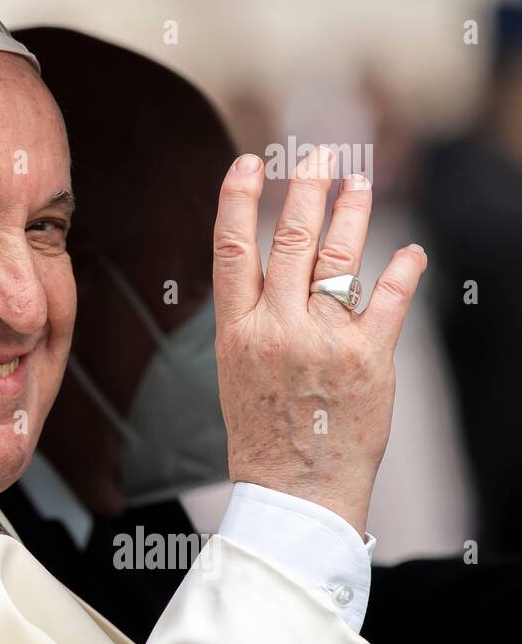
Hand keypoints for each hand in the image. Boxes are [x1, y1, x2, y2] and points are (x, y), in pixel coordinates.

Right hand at [211, 147, 426, 535]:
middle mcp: (277, 328)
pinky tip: (411, 252)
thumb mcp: (236, 372)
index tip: (249, 163)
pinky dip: (404, 271)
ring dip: (351, 212)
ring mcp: (323, 341)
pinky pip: (390, 299)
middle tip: (320, 153)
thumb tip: (275, 275)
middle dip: (307, 188)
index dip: (239, 199)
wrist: (295, 490)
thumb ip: (253, 321)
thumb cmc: (263, 434)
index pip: (232, 248)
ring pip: (339, 258)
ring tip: (359, 181)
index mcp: (236, 331)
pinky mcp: (368, 358)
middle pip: (292, 240)